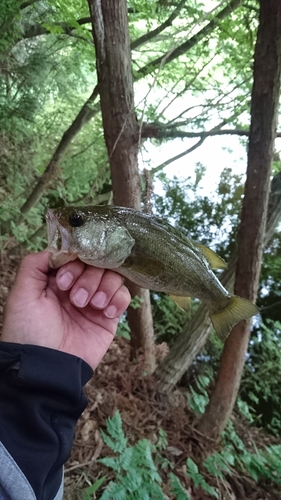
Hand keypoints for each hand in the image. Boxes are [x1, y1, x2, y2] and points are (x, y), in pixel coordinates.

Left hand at [1, 252, 130, 368]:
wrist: (46, 368)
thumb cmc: (29, 332)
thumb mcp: (22, 294)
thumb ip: (36, 264)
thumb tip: (58, 248)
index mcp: (56, 279)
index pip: (75, 255)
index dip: (74, 262)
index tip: (63, 281)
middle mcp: (76, 287)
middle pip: (96, 263)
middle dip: (88, 277)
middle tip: (76, 299)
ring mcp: (94, 302)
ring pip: (112, 276)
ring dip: (104, 287)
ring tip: (93, 306)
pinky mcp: (109, 318)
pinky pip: (123, 296)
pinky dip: (118, 299)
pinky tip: (106, 312)